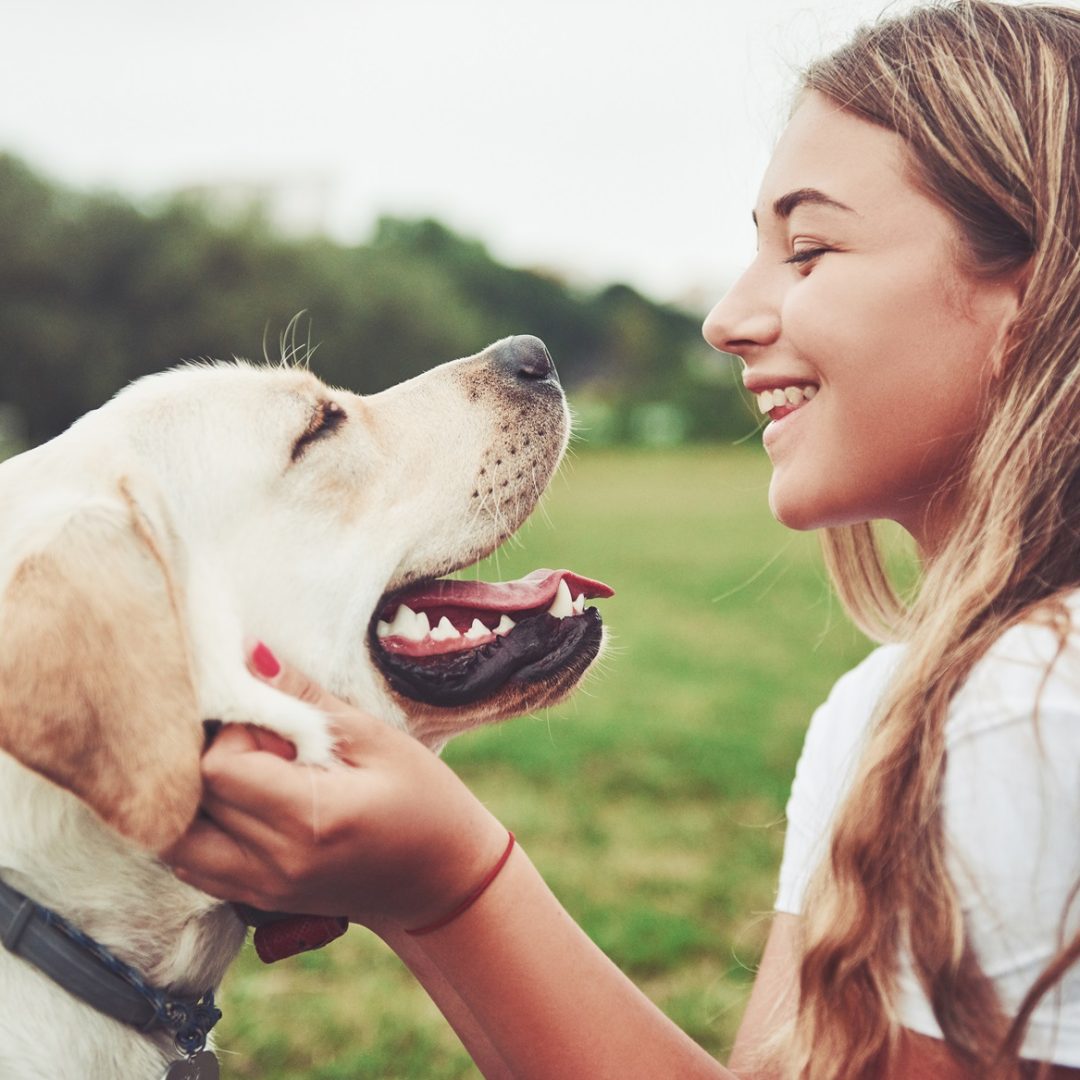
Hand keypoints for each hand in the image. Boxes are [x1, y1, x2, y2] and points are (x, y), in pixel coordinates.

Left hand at [164, 644, 508, 930]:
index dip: (236, 731)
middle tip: (263, 744)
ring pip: (177, 837)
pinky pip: (192, 863)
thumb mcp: (378, 740)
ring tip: (248, 774)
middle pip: (192, 798)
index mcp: (312, 819)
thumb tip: (251, 655)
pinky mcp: (257, 900)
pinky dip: (202, 827)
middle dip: (214, 757)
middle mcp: (277, 862)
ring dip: (198, 796)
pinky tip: (244, 804)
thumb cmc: (425, 802)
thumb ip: (307, 700)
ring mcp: (262, 889)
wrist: (444, 881)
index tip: (273, 723)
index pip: (220, 766)